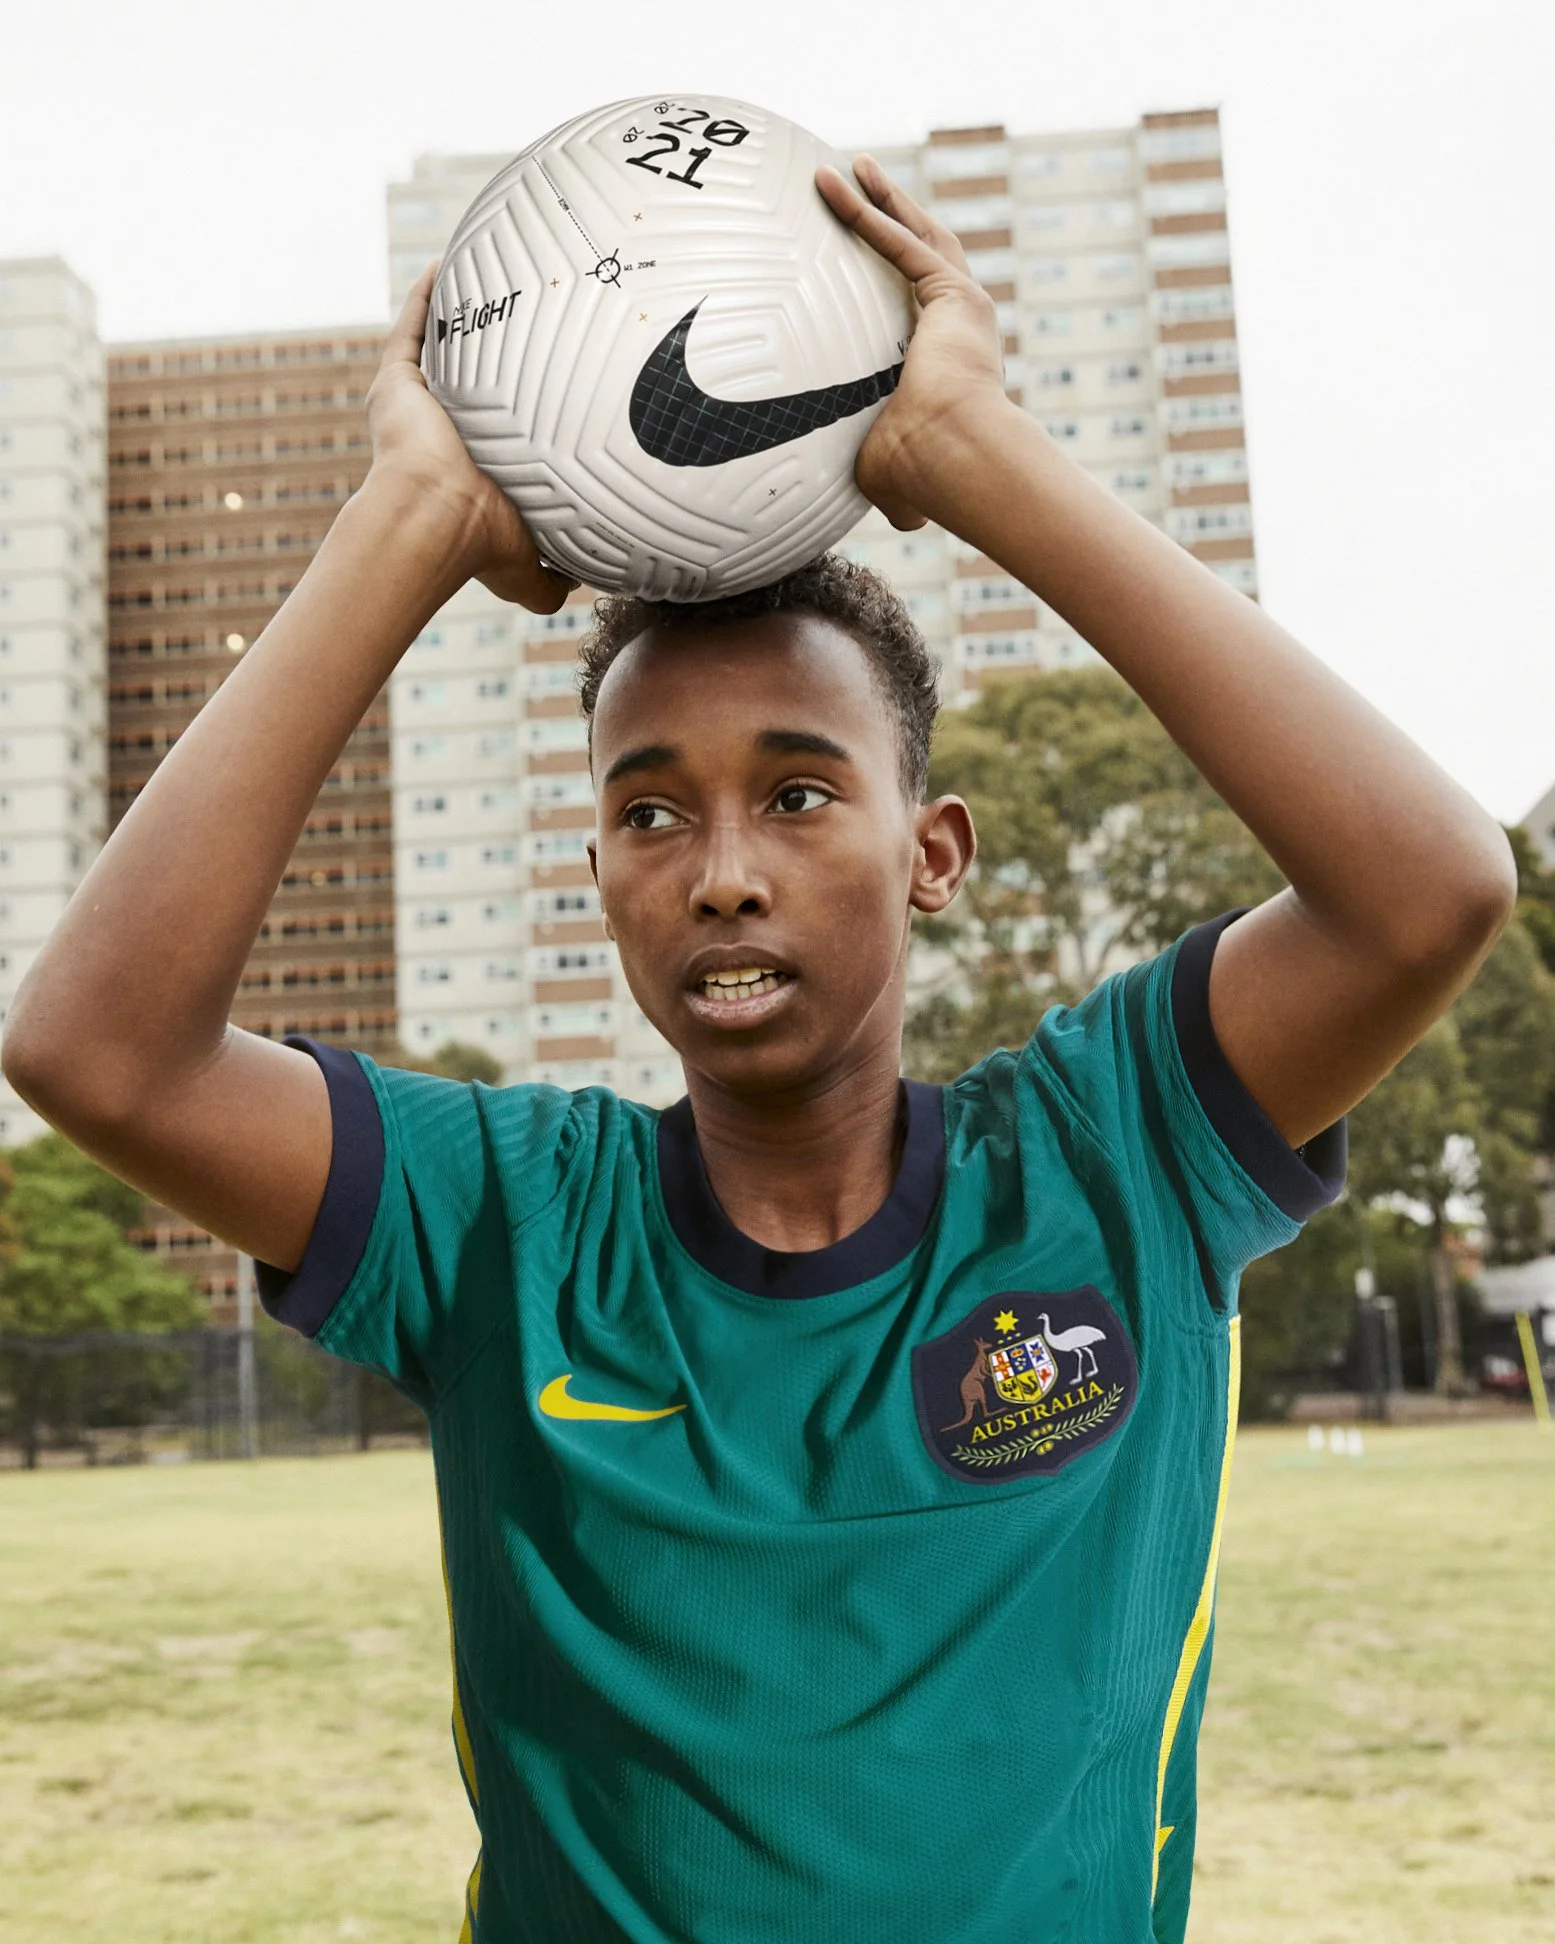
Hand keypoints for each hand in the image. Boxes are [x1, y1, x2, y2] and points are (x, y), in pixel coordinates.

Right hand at [364, 262, 576, 611]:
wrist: (436, 516)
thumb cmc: (484, 541)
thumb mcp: (534, 567)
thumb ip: (557, 576)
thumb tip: (584, 586)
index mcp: (481, 467)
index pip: (505, 430)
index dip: (529, 410)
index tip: (561, 385)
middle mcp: (450, 433)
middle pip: (476, 383)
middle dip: (500, 356)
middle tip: (538, 322)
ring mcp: (423, 404)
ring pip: (444, 349)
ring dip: (461, 317)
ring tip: (494, 281)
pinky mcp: (397, 383)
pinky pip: (412, 326)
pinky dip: (426, 295)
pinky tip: (447, 266)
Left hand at [816, 157, 1011, 529]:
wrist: (957, 460)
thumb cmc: (926, 476)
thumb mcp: (887, 471)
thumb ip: (880, 479)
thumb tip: (870, 514)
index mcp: (949, 363)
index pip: (919, 308)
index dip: (893, 278)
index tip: (864, 259)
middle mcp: (962, 327)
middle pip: (925, 254)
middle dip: (894, 215)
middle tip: (864, 183)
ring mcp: (962, 307)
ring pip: (916, 236)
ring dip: (881, 199)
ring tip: (851, 167)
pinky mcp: (953, 295)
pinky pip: (900, 244)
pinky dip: (868, 213)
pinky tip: (838, 187)